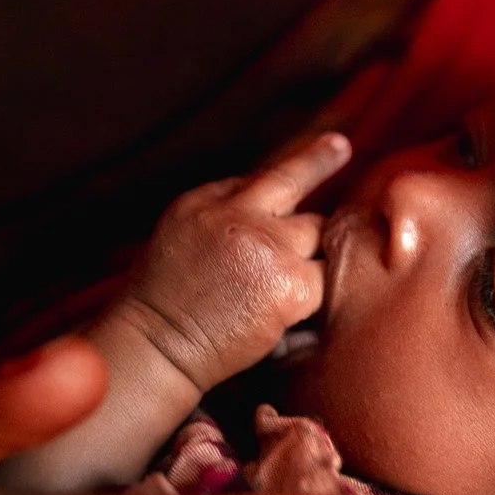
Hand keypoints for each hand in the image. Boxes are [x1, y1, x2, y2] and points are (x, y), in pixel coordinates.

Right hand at [111, 132, 351, 394]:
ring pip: (318, 235)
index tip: (339, 145)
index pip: (264, 176)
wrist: (154, 348)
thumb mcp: (178, 237)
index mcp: (206, 202)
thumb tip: (270, 198)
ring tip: (277, 294)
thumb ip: (221, 212)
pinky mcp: (291, 284)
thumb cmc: (161, 307)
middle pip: (297, 187)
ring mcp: (268, 246)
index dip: (306, 161)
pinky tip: (286, 320)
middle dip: (316, 179)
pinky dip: (311, 300)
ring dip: (310, 260)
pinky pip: (323, 280)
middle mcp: (237, 214)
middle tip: (333, 169)